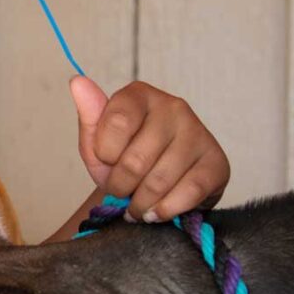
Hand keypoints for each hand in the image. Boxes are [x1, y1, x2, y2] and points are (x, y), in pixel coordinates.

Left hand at [70, 74, 229, 223]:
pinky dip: (165, 210)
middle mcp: (174, 107)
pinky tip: (157, 211)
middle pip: (136, 160)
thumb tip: (77, 82)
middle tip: (120, 191)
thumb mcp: (98, 143)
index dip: (105, 154)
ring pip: (160, 181)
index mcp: (140, 95)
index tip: (106, 161)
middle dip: (120, 186)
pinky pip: (188, 193)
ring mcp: (198, 133)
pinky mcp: (216, 162)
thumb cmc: (124, 159)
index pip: (117, 123)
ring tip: (137, 204)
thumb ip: (89, 118)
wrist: (158, 186)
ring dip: (141, 203)